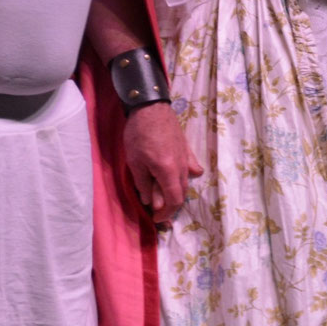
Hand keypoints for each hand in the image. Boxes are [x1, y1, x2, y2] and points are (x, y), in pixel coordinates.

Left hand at [122, 103, 203, 225]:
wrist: (150, 107)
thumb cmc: (138, 134)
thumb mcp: (135, 162)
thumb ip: (144, 184)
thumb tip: (150, 202)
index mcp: (168, 172)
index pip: (174, 201)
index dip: (166, 213)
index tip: (156, 219)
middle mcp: (182, 167)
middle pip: (181, 193)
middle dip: (171, 206)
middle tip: (159, 212)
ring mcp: (186, 157)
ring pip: (185, 181)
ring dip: (177, 192)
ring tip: (166, 196)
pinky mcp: (186, 148)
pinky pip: (191, 166)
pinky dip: (188, 175)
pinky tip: (186, 176)